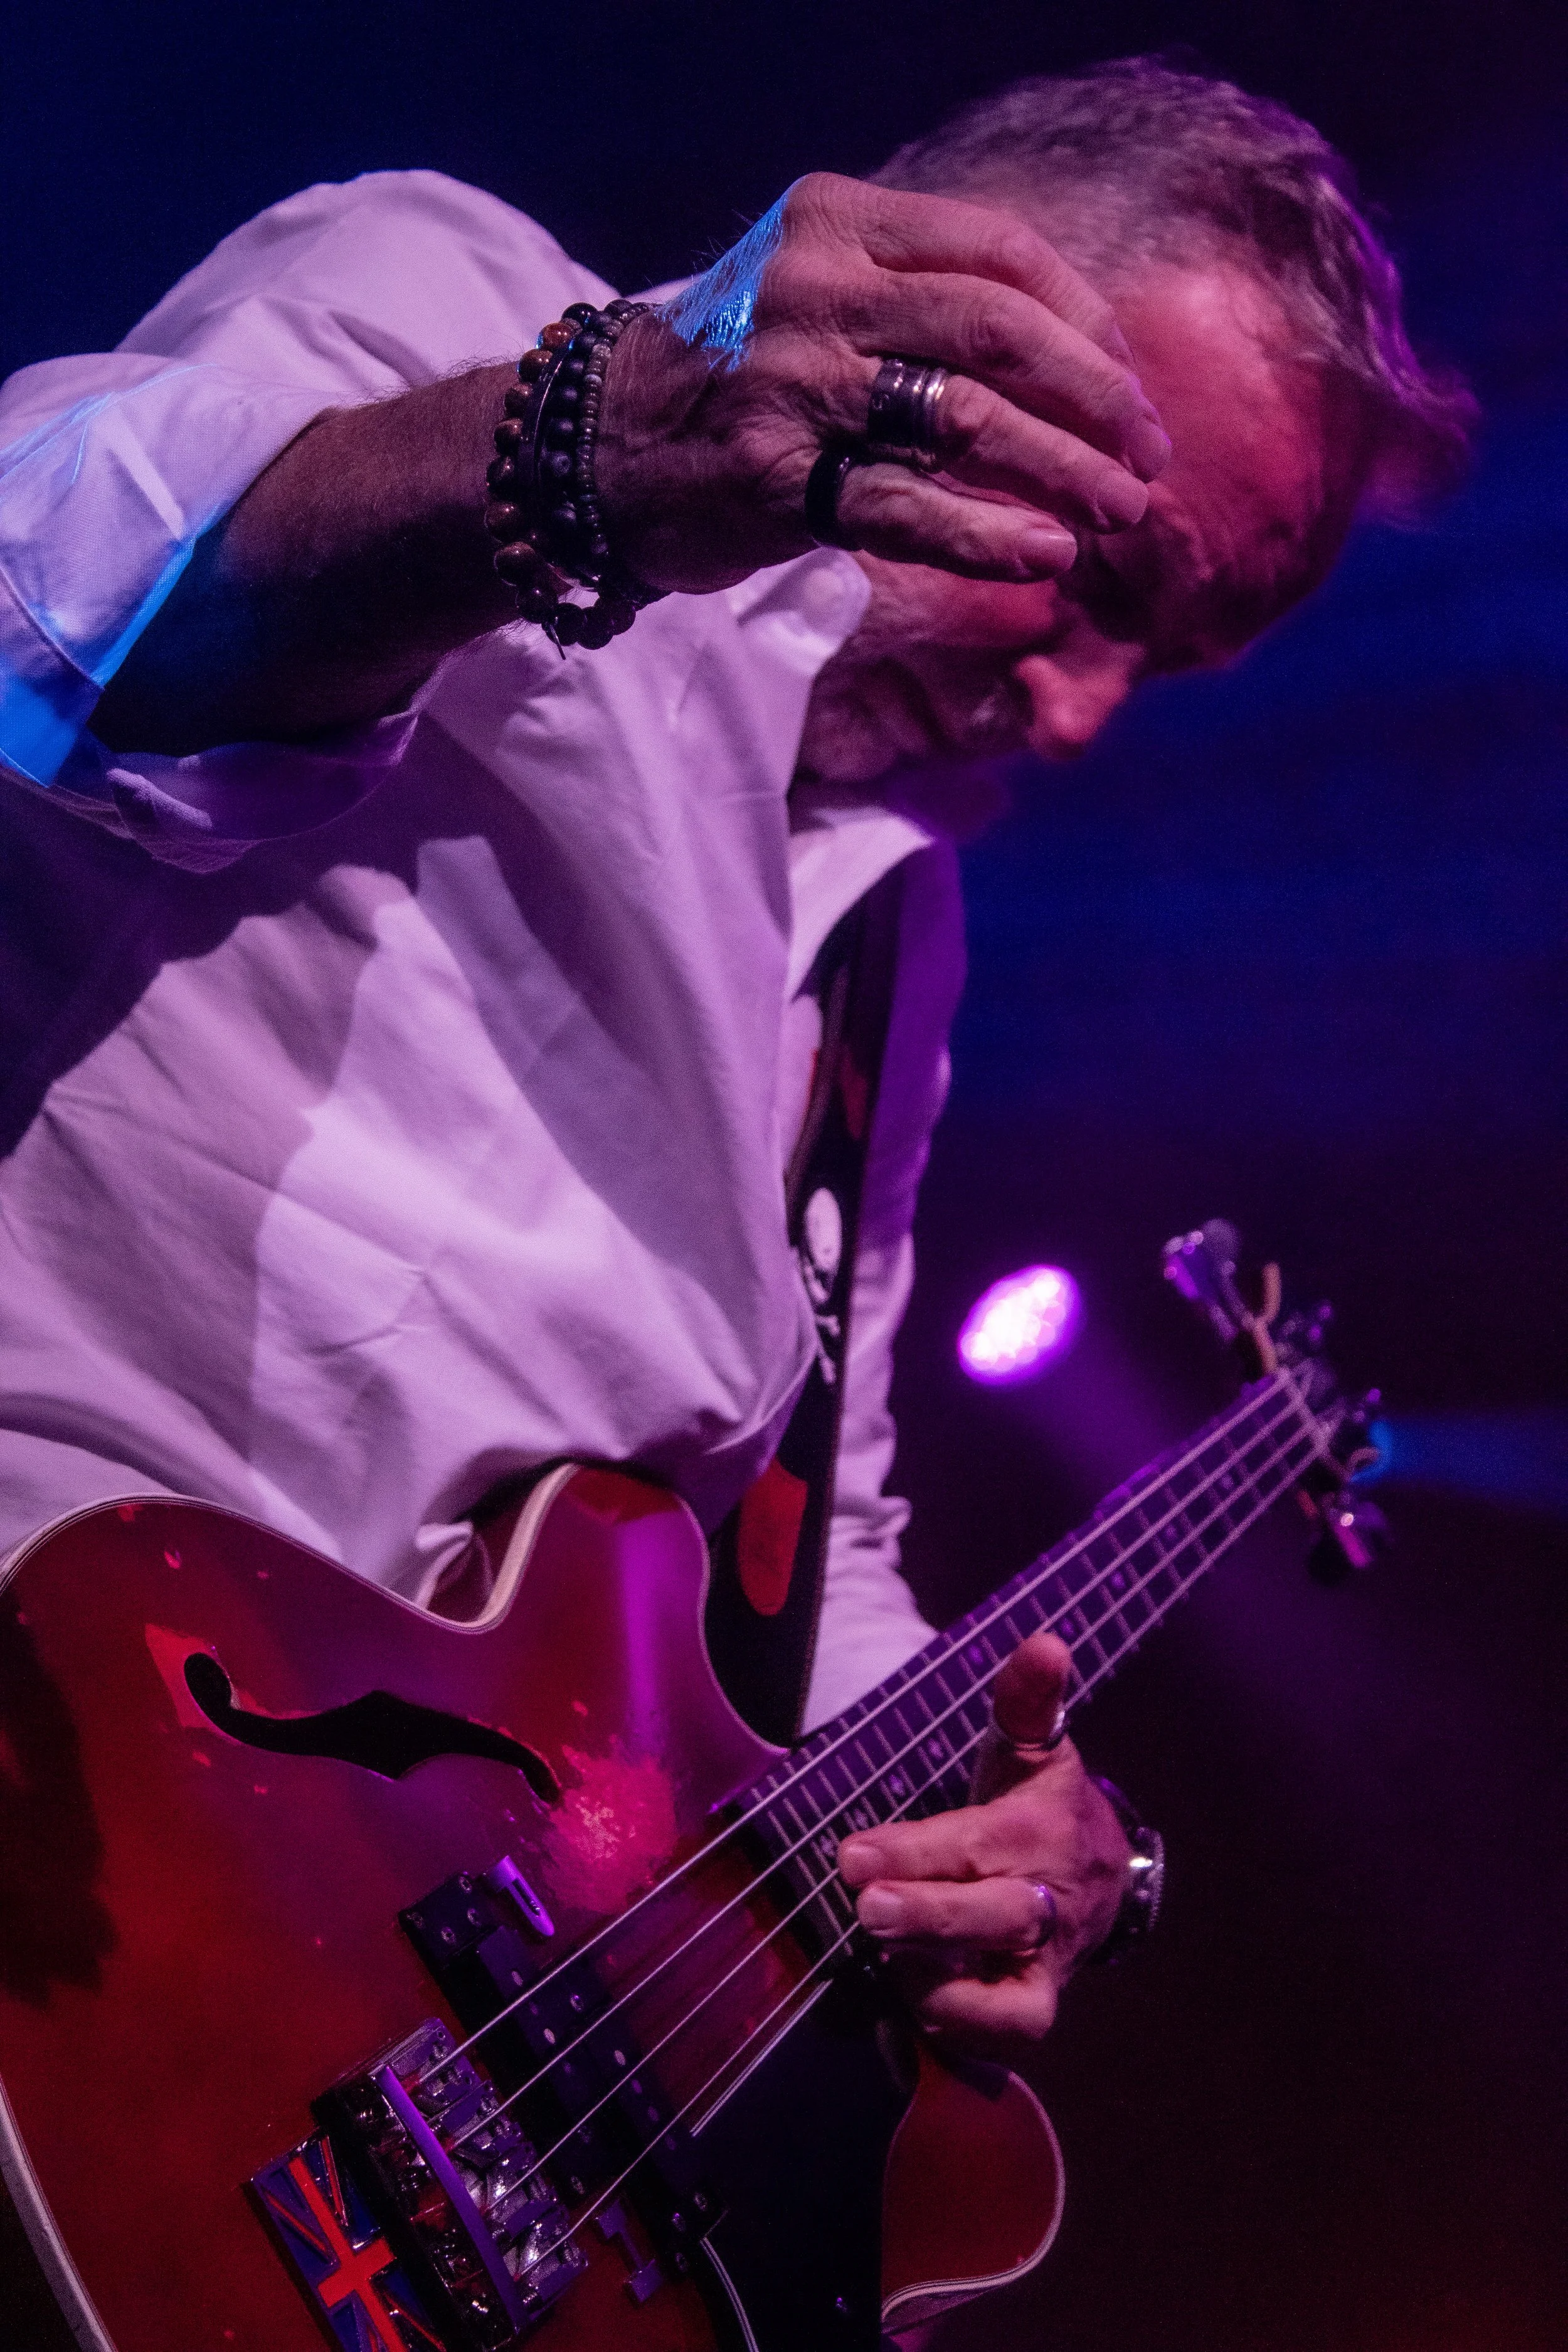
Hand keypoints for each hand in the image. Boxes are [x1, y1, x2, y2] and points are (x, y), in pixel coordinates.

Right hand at [597, 172, 1169, 594]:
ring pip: (968, 419)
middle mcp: (816, 287)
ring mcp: (793, 383)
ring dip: (1065, 470)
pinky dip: (987, 536)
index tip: (1128, 385)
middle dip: (1096, 397)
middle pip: (1001, 330)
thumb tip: (1068, 360)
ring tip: (1120, 514)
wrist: (593, 447)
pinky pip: (905, 508)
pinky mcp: (773, 477)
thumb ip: (920, 302)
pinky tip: (1043, 556)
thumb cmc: (731, 379)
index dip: (1085, 322)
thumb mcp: (818, 296)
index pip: (1000, 253)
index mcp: (838, 222)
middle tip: (1149, 458)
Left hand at [837, 1631, 1130, 2056]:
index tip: (851, 1855)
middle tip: (865, 1908)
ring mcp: (1044, 1965)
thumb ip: (1026, 1698)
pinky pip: (1005, 2034)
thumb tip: (1045, 1640)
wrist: (1104, 1881)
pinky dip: (959, 2026)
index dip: (913, 1854)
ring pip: (1010, 1998)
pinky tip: (908, 1995)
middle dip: (930, 1916)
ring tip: (886, 1958)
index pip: (972, 1845)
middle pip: (996, 1918)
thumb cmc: (1041, 1805)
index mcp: (1038, 1832)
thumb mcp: (1032, 1748)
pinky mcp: (1033, 2010)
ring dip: (942, 1985)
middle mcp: (1047, 1904)